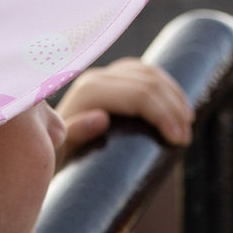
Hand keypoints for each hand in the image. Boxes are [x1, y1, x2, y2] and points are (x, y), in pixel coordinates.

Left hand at [55, 58, 193, 166]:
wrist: (46, 152)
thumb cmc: (56, 158)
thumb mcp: (61, 152)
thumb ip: (75, 134)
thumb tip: (100, 118)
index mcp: (88, 91)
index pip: (139, 93)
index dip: (164, 114)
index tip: (178, 140)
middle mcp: (96, 78)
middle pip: (149, 82)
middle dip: (173, 108)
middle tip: (185, 138)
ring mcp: (104, 76)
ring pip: (151, 74)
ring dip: (174, 97)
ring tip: (186, 124)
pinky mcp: (112, 80)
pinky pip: (146, 74)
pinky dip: (167, 87)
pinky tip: (177, 105)